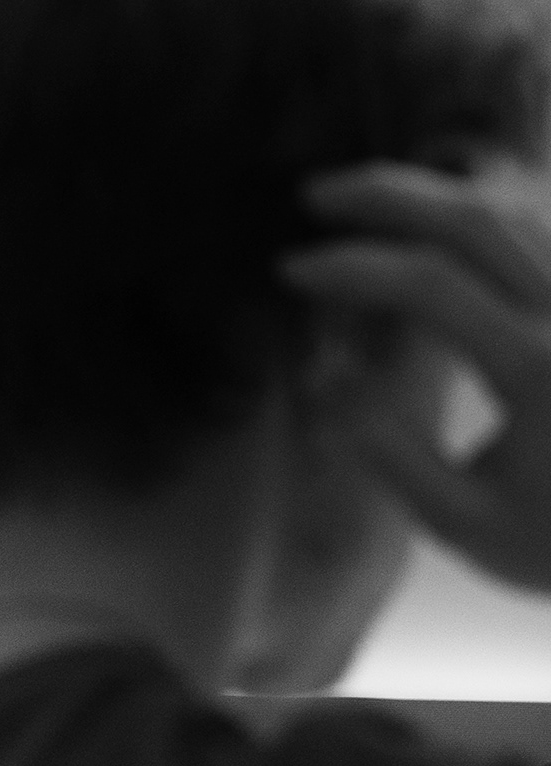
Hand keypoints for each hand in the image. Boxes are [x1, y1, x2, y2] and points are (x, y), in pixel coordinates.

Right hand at [289, 165, 550, 593]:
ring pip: (523, 208)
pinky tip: (448, 216)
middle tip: (317, 194)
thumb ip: (389, 454)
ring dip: (441, 192)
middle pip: (479, 220)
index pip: (432, 285)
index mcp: (537, 368)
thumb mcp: (465, 524)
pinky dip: (495, 209)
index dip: (353, 269)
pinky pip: (550, 227)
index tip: (290, 271)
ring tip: (373, 198)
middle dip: (391, 195)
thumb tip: (323, 379)